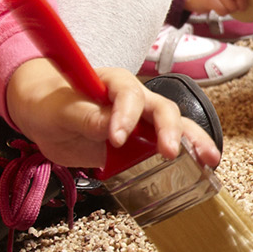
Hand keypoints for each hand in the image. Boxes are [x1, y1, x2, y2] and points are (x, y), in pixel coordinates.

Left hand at [5, 59, 220, 170]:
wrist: (43, 112)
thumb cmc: (49, 103)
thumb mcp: (58, 111)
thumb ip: (83, 116)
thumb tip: (109, 127)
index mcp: (112, 82)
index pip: (128, 93)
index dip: (126, 115)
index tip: (116, 139)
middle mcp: (133, 98)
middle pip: (161, 108)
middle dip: (170, 130)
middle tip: (170, 153)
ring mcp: (141, 119)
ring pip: (174, 125)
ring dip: (192, 141)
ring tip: (209, 160)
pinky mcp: (141, 141)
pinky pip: (166, 145)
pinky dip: (187, 155)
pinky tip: (202, 169)